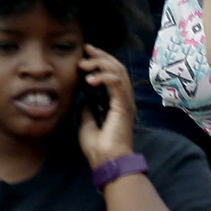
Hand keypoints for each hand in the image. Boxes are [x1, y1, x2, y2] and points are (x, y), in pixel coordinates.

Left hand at [77, 46, 136, 167]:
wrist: (106, 160)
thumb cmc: (98, 145)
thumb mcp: (88, 119)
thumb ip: (89, 105)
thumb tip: (84, 95)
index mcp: (117, 102)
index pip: (114, 73)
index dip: (101, 60)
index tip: (86, 52)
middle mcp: (124, 99)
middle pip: (118, 68)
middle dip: (101, 56)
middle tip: (86, 50)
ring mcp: (126, 102)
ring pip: (119, 72)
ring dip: (100, 64)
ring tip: (83, 65)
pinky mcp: (124, 107)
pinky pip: (117, 84)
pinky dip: (104, 77)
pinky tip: (90, 79)